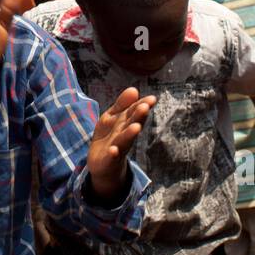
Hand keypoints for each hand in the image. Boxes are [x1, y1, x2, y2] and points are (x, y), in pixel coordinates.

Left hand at [87, 87, 154, 202]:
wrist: (102, 165)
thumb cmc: (110, 137)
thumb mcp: (113, 117)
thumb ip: (122, 105)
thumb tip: (134, 89)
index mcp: (125, 124)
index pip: (135, 113)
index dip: (142, 105)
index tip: (152, 99)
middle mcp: (124, 136)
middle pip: (132, 125)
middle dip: (138, 117)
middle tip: (145, 107)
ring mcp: (117, 149)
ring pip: (124, 141)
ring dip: (129, 134)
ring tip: (136, 127)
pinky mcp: (108, 161)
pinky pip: (111, 158)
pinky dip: (113, 154)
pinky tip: (113, 150)